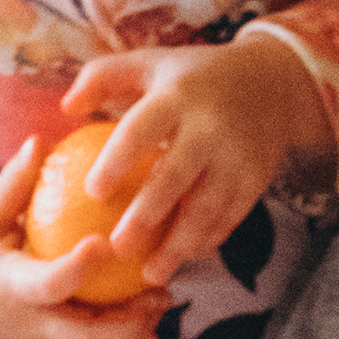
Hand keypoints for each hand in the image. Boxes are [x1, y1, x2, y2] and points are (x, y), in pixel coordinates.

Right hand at [0, 139, 171, 338]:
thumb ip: (12, 185)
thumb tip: (43, 139)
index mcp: (8, 287)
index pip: (47, 285)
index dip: (76, 269)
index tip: (103, 243)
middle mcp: (31, 321)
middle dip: (129, 325)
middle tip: (160, 291)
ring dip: (136, 330)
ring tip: (163, 295)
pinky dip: (126, 328)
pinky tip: (149, 299)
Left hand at [64, 38, 333, 281]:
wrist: (272, 84)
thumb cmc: (191, 78)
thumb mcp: (150, 64)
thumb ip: (103, 78)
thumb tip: (66, 109)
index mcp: (177, 96)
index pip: (141, 129)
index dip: (117, 160)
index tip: (93, 192)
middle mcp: (210, 127)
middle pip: (175, 177)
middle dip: (146, 216)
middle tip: (118, 247)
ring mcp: (237, 157)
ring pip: (206, 208)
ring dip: (179, 245)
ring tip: (150, 274)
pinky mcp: (256, 180)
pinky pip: (229, 217)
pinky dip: (206, 241)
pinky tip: (182, 259)